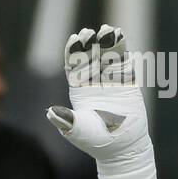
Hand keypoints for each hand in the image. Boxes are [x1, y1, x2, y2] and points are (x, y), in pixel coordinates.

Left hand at [46, 25, 160, 178]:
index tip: (74, 39)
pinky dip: (122, 49)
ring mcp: (111, 81)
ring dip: (107, 43)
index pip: (74, 67)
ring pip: (108, 56)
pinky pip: (124, 62)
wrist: (122, 148)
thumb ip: (65, 120)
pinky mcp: (127, 82)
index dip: (73, 52)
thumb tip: (50, 112)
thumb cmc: (96, 141)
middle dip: (89, 44)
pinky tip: (120, 35)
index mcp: (79, 91)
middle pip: (90, 57)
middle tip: (89, 32)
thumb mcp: (78, 130)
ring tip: (107, 30)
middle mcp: (94, 83)